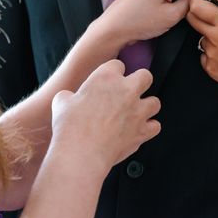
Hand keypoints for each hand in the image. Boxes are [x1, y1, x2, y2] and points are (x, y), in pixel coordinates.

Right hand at [50, 60, 160, 174]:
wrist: (81, 153)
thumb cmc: (70, 127)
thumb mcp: (61, 102)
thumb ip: (70, 96)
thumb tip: (68, 99)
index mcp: (106, 78)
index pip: (117, 65)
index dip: (113, 73)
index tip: (109, 81)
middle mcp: (126, 90)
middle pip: (145, 76)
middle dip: (139, 82)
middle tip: (130, 91)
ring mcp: (137, 110)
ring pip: (155, 102)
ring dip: (146, 106)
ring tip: (136, 112)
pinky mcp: (142, 131)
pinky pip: (155, 126)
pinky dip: (149, 128)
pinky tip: (139, 130)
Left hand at [186, 0, 217, 105]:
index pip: (196, 6)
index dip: (198, 1)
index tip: (205, 1)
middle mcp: (213, 38)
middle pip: (192, 19)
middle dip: (199, 14)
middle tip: (215, 17)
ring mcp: (210, 54)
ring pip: (201, 37)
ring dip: (210, 35)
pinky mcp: (209, 68)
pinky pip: (205, 54)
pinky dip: (213, 52)